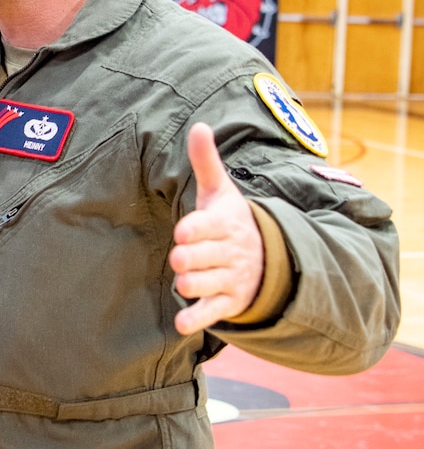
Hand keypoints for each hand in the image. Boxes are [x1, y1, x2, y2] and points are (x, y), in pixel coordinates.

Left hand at [169, 122, 264, 334]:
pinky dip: (196, 319)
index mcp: (226, 224)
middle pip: (201, 259)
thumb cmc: (231, 220)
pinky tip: (181, 323)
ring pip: (204, 285)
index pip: (207, 227)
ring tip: (185, 281)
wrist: (268, 257)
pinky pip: (211, 313)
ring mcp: (230, 279)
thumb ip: (206, 162)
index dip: (194, 230)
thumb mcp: (221, 191)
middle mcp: (229, 253)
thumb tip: (199, 125)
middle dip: (189, 259)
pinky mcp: (228, 302)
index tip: (182, 231)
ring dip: (191, 284)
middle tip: (180, 257)